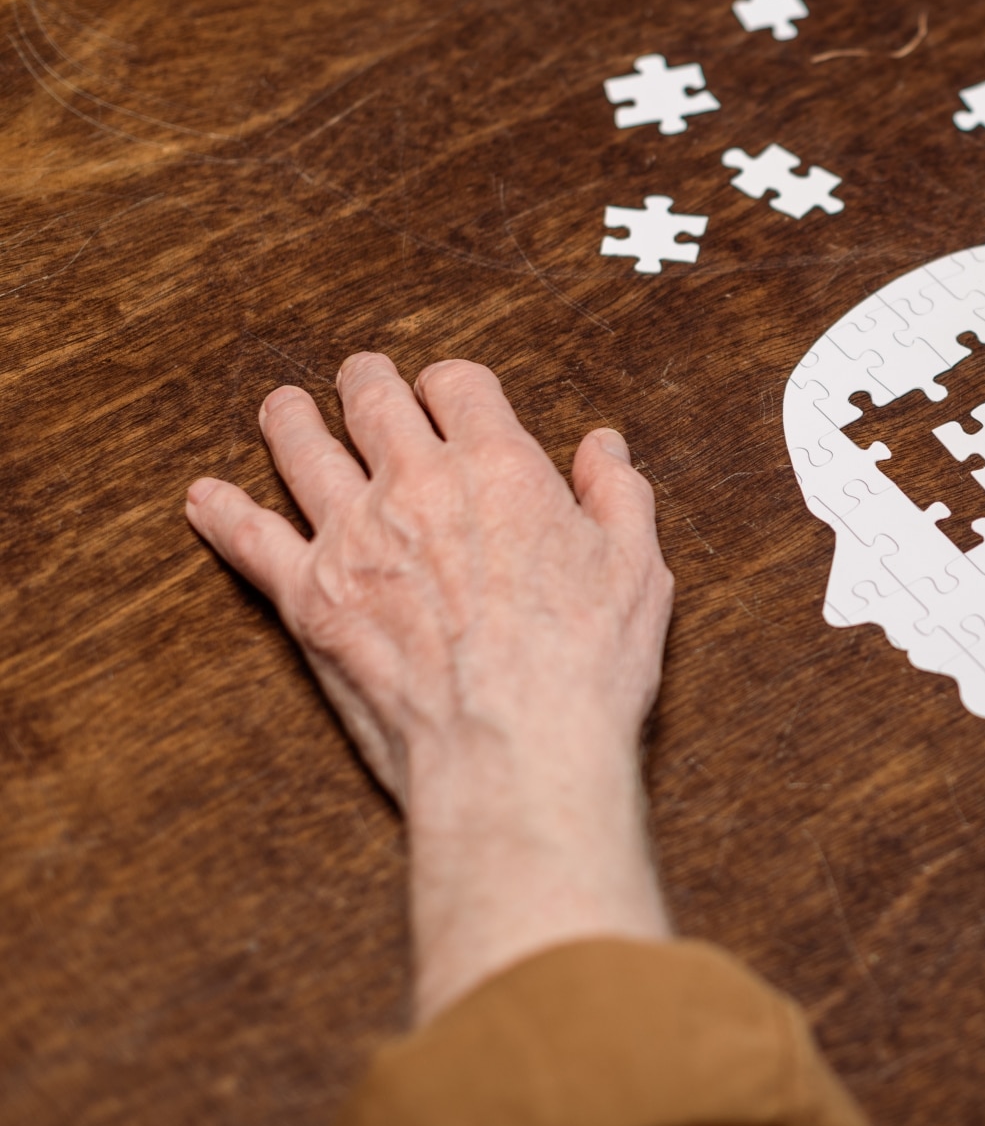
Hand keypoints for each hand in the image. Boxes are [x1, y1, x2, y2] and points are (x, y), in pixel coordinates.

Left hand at [184, 353, 676, 1021]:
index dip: (452, 383)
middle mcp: (417, 486)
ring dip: (291, 420)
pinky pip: (250, 539)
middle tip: (359, 375)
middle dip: (366, 381)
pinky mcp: (311, 598)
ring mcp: (353, 538)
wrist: (514, 750)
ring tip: (283, 408)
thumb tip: (603, 447)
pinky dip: (223, 513)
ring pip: (303, 451)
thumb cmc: (585, 666)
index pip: (458, 385)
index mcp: (500, 467)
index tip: (449, 392)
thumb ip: (618, 494)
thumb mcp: (637, 568)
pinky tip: (206, 499)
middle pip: (372, 402)